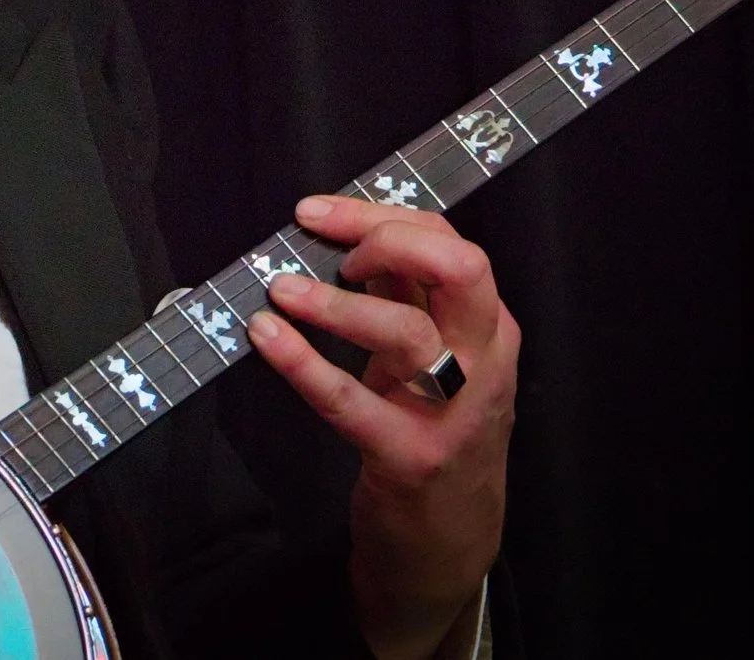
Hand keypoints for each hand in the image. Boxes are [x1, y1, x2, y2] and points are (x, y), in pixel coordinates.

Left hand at [247, 194, 514, 659]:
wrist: (449, 538)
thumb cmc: (431, 426)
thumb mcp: (429, 354)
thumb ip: (401, 295)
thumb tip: (343, 234)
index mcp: (487, 326)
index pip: (447, 243)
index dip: (379, 217)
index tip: (318, 214)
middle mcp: (483, 361)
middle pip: (458, 271)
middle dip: (388, 242)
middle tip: (332, 256)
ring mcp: (451, 411)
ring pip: (407, 333)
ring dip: (336, 304)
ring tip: (281, 290)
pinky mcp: (409, 456)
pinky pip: (351, 401)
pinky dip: (303, 364)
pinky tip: (266, 337)